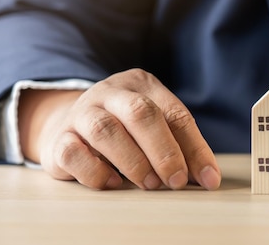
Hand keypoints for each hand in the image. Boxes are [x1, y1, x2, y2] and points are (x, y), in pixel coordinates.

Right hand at [18, 69, 221, 189]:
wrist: (68, 126)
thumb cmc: (124, 129)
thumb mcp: (156, 128)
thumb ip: (181, 148)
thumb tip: (209, 179)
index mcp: (142, 85)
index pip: (175, 113)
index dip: (194, 148)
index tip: (208, 179)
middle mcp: (110, 92)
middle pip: (140, 113)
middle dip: (163, 150)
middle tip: (175, 180)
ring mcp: (82, 113)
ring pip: (105, 130)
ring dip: (133, 161)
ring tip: (149, 184)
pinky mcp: (59, 139)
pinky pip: (74, 154)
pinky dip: (96, 172)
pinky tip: (113, 182)